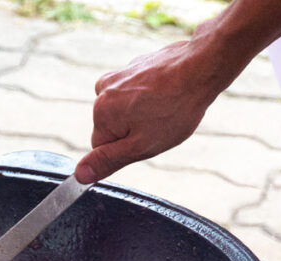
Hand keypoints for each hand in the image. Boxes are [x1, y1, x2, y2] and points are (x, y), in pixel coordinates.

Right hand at [75, 20, 241, 182]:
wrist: (200, 68)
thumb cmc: (174, 110)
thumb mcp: (140, 147)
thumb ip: (108, 161)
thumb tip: (80, 175)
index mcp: (101, 112)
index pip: (101, 148)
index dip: (126, 149)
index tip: (146, 139)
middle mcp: (103, 90)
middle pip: (112, 126)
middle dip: (133, 131)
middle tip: (159, 125)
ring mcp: (118, 75)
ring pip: (125, 110)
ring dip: (142, 114)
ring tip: (165, 109)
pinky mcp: (134, 66)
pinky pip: (136, 93)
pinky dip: (150, 97)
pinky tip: (168, 95)